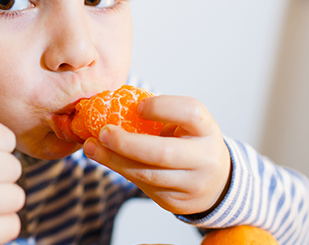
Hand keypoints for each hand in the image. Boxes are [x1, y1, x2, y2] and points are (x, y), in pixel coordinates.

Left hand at [83, 95, 230, 215]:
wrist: (216, 183)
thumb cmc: (190, 143)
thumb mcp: (185, 126)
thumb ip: (160, 117)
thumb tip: (111, 108)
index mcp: (207, 130)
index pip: (190, 112)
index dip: (162, 107)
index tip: (137, 106)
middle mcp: (204, 158)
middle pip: (163, 152)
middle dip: (127, 143)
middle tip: (102, 132)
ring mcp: (191, 184)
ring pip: (148, 174)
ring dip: (114, 160)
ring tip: (92, 147)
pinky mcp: (175, 201)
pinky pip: (143, 185)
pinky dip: (121, 170)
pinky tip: (106, 158)